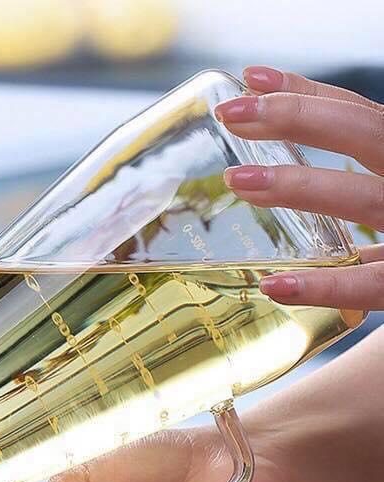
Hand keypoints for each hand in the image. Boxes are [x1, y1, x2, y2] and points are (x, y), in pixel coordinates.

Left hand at [215, 66, 383, 310]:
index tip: (252, 79)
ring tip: (238, 179)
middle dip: (297, 117)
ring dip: (299, 185)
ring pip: (362, 197)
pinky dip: (323, 285)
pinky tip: (274, 285)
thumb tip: (273, 187)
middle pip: (363, 133)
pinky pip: (368, 283)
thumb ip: (357, 196)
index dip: (308, 94)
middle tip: (231, 113)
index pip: (361, 116)